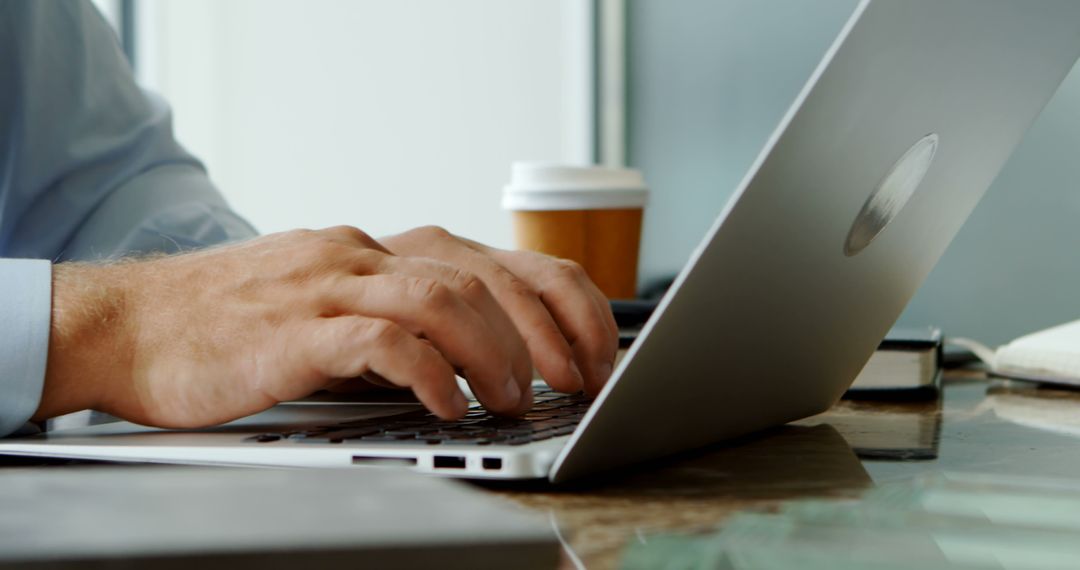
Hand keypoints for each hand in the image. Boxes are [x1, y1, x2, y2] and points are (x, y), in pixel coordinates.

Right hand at [35, 227, 547, 427]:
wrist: (129, 324)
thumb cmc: (232, 325)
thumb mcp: (330, 308)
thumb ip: (395, 322)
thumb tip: (477, 363)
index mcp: (377, 250)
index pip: (494, 257)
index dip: (559, 300)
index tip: (595, 348)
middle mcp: (362, 255)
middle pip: (483, 270)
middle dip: (547, 327)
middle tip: (577, 381)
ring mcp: (327, 286)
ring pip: (443, 296)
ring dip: (497, 351)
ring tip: (519, 398)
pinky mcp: (293, 330)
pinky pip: (380, 342)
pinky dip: (430, 374)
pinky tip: (451, 408)